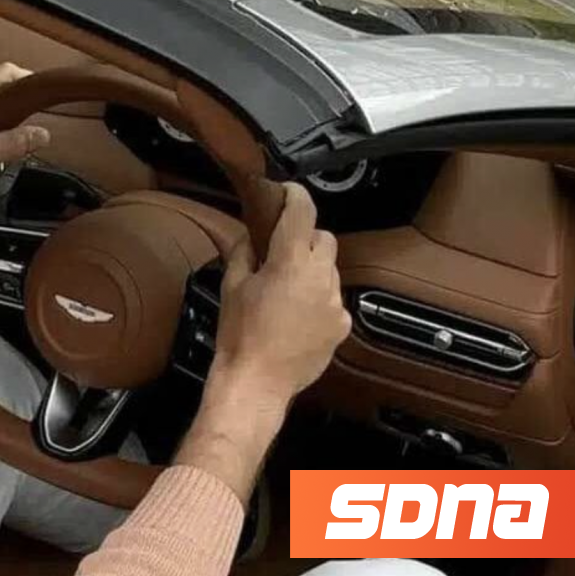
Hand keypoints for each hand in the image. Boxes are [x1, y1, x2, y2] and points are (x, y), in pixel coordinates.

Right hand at [174, 182, 349, 503]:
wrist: (255, 383)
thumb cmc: (239, 338)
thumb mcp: (232, 287)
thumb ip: (243, 253)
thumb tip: (246, 237)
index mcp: (290, 262)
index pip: (302, 211)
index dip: (295, 195)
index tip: (288, 192)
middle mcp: (320, 278)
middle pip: (323, 239)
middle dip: (304, 239)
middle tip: (280, 251)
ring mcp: (335, 303)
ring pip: (330, 271)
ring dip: (312, 271)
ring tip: (285, 291)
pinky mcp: (342, 327)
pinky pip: (333, 301)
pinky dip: (318, 300)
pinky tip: (296, 316)